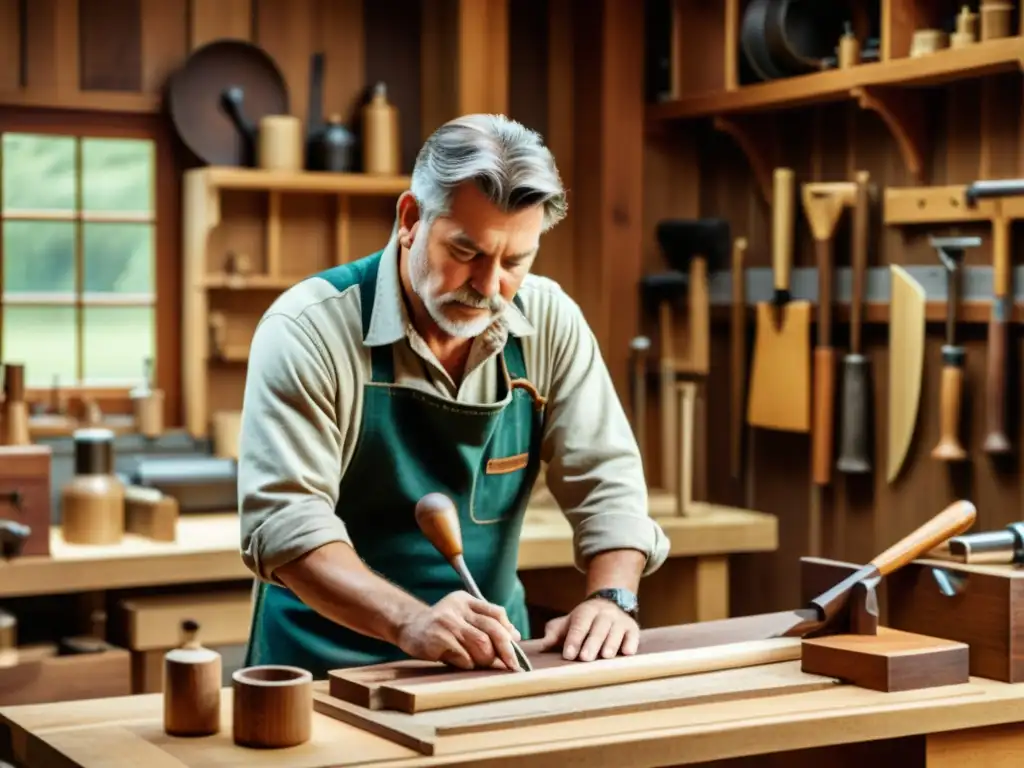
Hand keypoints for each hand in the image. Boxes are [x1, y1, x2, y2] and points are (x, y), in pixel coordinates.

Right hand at [395, 590, 522, 670]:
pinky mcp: (437, 639)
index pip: (496, 614)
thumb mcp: (462, 617)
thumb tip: (515, 636)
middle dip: (506, 650)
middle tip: (512, 666)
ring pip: (481, 644)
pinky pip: (464, 657)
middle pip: (492, 630)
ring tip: (479, 664)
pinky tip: (461, 664)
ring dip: (485, 659)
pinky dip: (468, 665)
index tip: (515, 652)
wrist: (408, 626)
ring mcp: (447, 623)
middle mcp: (457, 609)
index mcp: (466, 600)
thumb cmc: (441, 626)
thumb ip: (485, 624)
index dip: (509, 632)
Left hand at [539, 598, 638, 660]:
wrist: (609, 604)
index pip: (579, 624)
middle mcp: (604, 613)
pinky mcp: (633, 629)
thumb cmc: (583, 621)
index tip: (568, 654)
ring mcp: (620, 620)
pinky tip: (627, 652)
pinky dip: (631, 643)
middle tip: (585, 658)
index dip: (574, 639)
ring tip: (605, 656)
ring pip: (616, 631)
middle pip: (598, 628)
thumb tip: (542, 646)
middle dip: (592, 643)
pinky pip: (633, 635)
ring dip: (611, 643)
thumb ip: (555, 633)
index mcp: (586, 611)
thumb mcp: (568, 623)